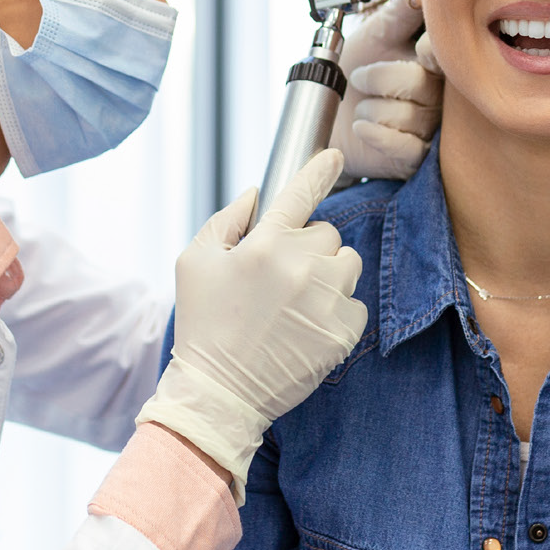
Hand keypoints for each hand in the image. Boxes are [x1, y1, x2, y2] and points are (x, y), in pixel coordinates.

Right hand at [138, 150, 366, 499]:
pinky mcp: (343, 332)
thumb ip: (227, 220)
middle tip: (279, 276)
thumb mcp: (194, 263)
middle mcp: (301, 266)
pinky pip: (355, 303)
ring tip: (296, 301)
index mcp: (263, 244)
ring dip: (328, 275)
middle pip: (328, 233)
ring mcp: (326, 300)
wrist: (219, 393)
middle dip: (307, 247)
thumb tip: (256, 194)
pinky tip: (307, 326)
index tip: (334, 156)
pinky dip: (337, 311)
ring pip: (348, 264)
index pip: (300, 192)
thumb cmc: (202, 325)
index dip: (319, 170)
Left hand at [328, 0, 441, 180]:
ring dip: (373, 108)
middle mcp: (437, 95)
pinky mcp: (415, 157)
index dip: (428, 50)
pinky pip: (406, 146)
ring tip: (363, 105)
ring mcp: (428, 128)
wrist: (327, 116)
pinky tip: (363, 125)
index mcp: (433, 62)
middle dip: (380, 78)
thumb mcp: (375, 33)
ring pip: (410, 115)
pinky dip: (377, 133)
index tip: (413, 47)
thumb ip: (401, 10)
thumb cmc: (351, 72)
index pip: (445, 53)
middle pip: (421, 82)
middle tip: (360, 77)